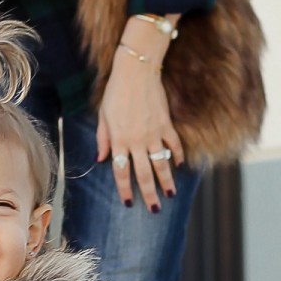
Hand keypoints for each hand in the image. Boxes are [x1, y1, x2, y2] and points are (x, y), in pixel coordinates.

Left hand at [96, 38, 183, 209]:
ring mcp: (154, 134)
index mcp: (119, 140)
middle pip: (144, 174)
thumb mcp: (103, 116)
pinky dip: (178, 156)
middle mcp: (137, 141)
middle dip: (149, 194)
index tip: (129, 202)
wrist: (136, 71)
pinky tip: (180, 166)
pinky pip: (174, 145)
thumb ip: (103, 139)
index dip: (125, 189)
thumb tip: (101, 159)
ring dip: (167, 182)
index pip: (121, 172)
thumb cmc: (115, 92)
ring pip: (162, 164)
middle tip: (155, 209)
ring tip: (170, 195)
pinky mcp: (166, 124)